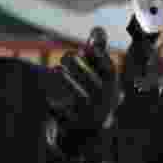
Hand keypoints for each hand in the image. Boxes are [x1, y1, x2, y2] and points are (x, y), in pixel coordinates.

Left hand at [46, 27, 121, 161]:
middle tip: (66, 55)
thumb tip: (98, 29)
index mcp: (113, 90)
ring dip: (68, 82)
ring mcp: (91, 117)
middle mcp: (105, 104)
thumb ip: (97, 52)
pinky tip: (49, 97)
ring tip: (56, 69)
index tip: (90, 45)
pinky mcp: (75, 128)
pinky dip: (56, 105)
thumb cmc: (92, 95)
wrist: (88, 134)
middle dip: (79, 68)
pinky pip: (64, 115)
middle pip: (94, 84)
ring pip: (81, 99)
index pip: (109, 72)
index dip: (101, 58)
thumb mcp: (96, 76)